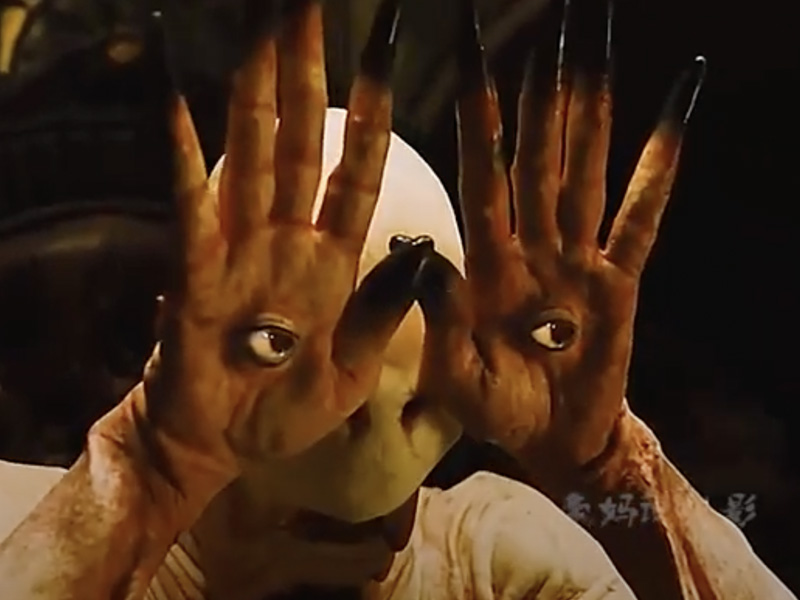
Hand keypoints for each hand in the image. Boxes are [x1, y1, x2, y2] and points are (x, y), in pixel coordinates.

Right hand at [91, 1, 417, 498]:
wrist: (221, 447)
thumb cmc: (285, 411)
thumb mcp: (354, 371)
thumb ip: (382, 312)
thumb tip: (422, 252)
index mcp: (331, 262)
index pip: (356, 174)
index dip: (372, 118)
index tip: (386, 61)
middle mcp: (286, 242)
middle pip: (301, 143)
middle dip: (309, 76)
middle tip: (311, 10)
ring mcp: (239, 251)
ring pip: (253, 158)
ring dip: (256, 95)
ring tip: (262, 32)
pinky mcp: (195, 274)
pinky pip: (192, 210)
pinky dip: (185, 161)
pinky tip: (178, 107)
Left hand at [416, 0, 704, 489]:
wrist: (552, 443)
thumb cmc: (498, 409)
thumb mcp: (453, 372)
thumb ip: (438, 313)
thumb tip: (419, 252)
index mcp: (483, 260)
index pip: (479, 167)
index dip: (475, 108)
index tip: (466, 48)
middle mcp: (531, 244)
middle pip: (536, 148)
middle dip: (540, 83)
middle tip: (552, 17)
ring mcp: (578, 258)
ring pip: (584, 167)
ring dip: (592, 106)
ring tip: (597, 44)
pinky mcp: (620, 281)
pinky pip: (642, 217)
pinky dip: (659, 167)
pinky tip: (674, 114)